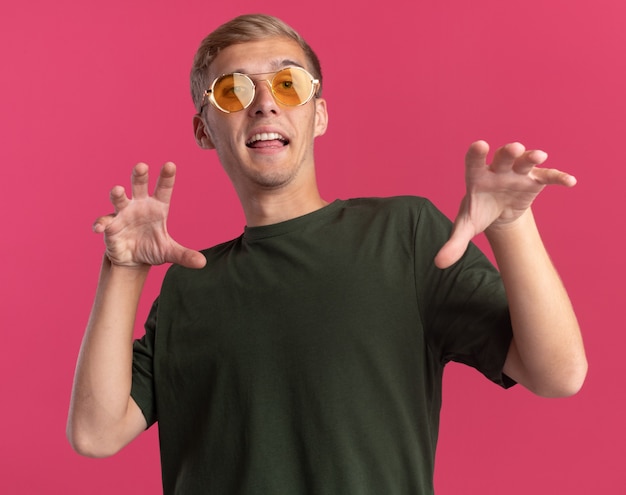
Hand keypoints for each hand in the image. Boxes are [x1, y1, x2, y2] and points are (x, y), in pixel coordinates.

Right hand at [93, 162, 205, 268]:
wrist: (132, 259)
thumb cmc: (152, 248)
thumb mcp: (169, 252)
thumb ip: (184, 255)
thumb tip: (202, 263)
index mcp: (157, 207)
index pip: (163, 189)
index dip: (166, 177)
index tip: (170, 165)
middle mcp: (139, 205)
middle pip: (139, 186)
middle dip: (139, 176)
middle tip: (142, 166)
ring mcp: (123, 213)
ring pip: (119, 199)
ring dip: (118, 194)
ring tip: (118, 190)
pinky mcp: (110, 226)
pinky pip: (104, 221)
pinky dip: (101, 223)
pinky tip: (100, 228)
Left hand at [434, 140, 575, 268]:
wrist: (498, 211)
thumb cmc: (479, 212)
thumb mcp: (466, 227)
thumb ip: (454, 243)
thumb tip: (439, 264)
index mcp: (477, 177)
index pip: (473, 162)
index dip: (476, 154)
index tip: (479, 146)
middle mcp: (497, 170)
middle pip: (503, 157)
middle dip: (509, 152)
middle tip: (515, 148)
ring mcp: (517, 173)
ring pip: (525, 161)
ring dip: (531, 158)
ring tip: (539, 156)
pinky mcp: (534, 180)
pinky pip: (547, 176)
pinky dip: (558, 177)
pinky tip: (569, 182)